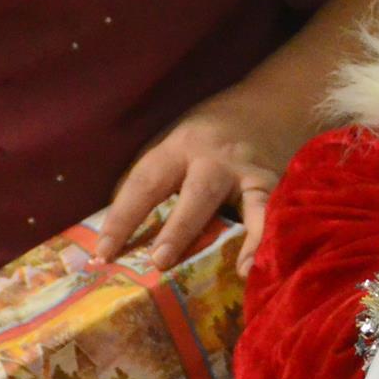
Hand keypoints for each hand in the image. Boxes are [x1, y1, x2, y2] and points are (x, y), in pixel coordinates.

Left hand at [96, 92, 284, 275]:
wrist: (265, 106)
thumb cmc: (205, 143)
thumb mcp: (172, 149)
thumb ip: (151, 186)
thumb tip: (117, 241)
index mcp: (178, 148)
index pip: (145, 183)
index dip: (122, 218)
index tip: (103, 254)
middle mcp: (216, 158)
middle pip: (198, 192)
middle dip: (179, 228)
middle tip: (159, 261)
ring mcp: (250, 172)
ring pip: (246, 203)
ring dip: (240, 238)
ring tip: (237, 271)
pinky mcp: (274, 185)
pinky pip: (272, 214)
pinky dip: (266, 241)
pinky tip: (255, 268)